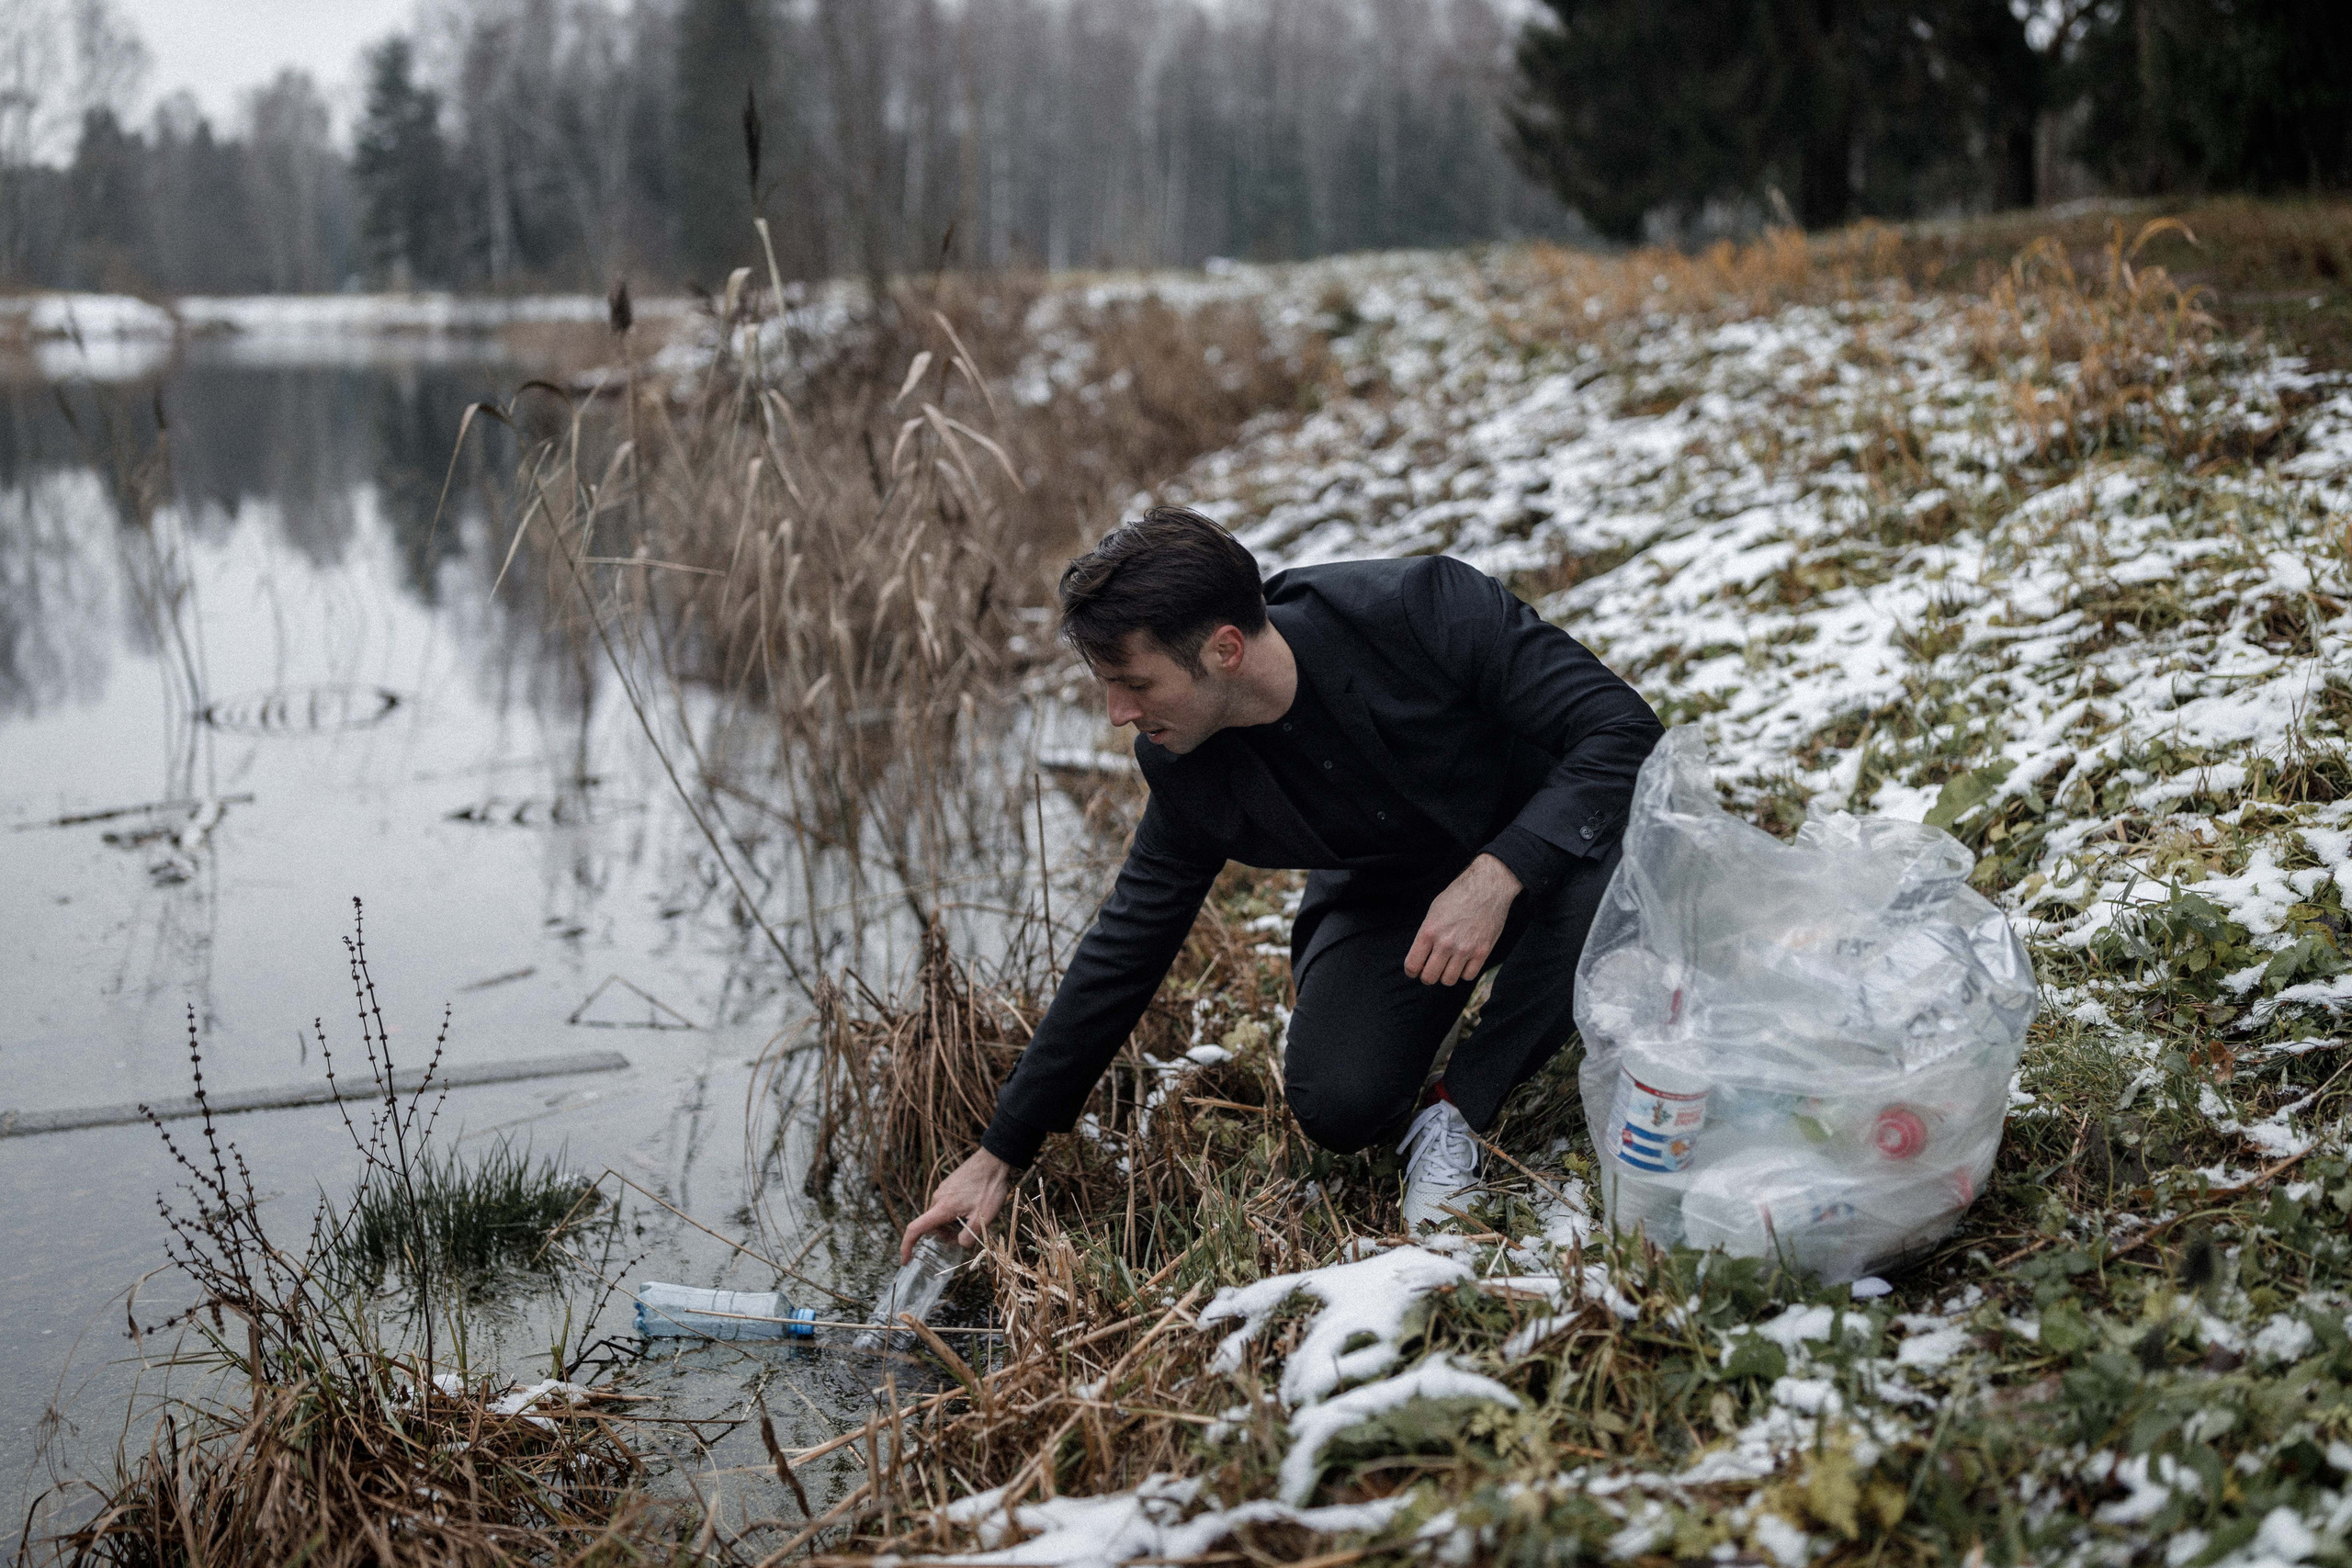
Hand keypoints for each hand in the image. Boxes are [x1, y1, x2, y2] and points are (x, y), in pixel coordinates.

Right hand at [901, 1148, 1013, 1263]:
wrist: (994, 1159)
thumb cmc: (989, 1188)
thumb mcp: (983, 1218)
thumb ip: (969, 1236)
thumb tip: (960, 1244)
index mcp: (941, 1208)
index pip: (915, 1229)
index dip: (907, 1246)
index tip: (905, 1260)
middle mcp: (937, 1198)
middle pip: (933, 1225)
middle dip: (945, 1235)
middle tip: (966, 1234)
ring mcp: (943, 1190)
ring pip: (941, 1215)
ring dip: (952, 1223)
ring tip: (973, 1218)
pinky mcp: (949, 1185)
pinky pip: (946, 1205)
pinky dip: (955, 1213)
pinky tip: (973, 1208)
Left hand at [1404, 854, 1521, 986]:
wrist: (1487, 887)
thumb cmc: (1458, 895)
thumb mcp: (1433, 911)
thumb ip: (1426, 934)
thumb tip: (1421, 955)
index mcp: (1429, 931)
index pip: (1412, 965)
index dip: (1411, 971)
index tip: (1415, 970)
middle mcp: (1445, 943)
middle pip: (1429, 977)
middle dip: (1427, 976)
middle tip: (1431, 969)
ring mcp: (1465, 949)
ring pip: (1448, 980)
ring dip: (1446, 975)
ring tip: (1448, 966)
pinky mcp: (1482, 952)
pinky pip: (1468, 976)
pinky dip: (1464, 972)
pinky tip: (1463, 962)